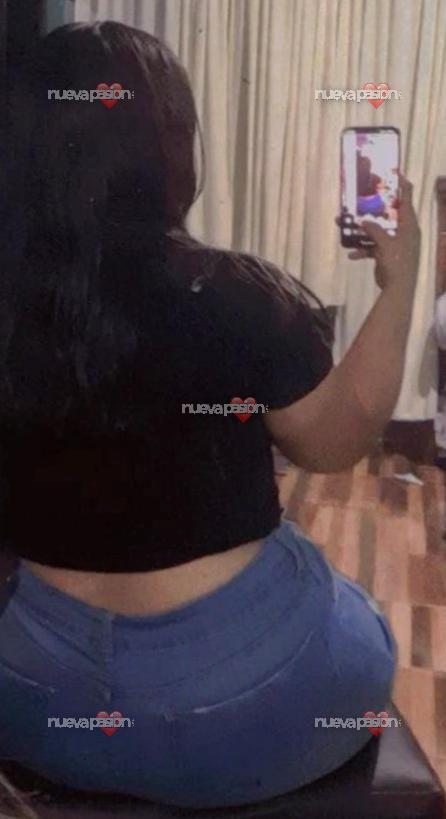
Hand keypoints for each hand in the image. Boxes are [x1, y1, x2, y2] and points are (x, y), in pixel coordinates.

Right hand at [337, 174, 420, 291]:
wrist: (397, 288)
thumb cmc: (397, 262)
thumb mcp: (386, 243)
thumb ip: (375, 230)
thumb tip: (363, 221)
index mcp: (409, 225)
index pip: (407, 199)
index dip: (402, 185)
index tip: (394, 174)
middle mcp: (402, 231)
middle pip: (387, 213)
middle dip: (372, 208)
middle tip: (361, 196)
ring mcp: (393, 243)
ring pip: (376, 231)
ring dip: (361, 230)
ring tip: (344, 223)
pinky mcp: (385, 255)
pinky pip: (372, 247)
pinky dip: (362, 250)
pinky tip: (351, 254)